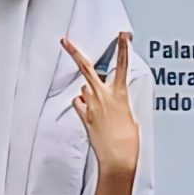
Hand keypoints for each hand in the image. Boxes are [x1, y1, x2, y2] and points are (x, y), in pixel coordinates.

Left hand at [64, 32, 141, 180]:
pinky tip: (91, 116)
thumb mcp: (129, 116)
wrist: (118, 158)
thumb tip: (108, 99)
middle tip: (64, 40)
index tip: (122, 35)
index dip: (123, 48)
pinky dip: (83, 107)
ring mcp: (92, 105)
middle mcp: (104, 96)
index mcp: (120, 94)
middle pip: (87, 68)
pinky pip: (79, 104)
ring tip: (99, 110)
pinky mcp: (84, 116)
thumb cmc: (128, 141)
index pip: (123, 66)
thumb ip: (117, 102)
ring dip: (89, 95)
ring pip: (84, 89)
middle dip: (74, 52)